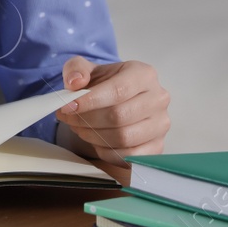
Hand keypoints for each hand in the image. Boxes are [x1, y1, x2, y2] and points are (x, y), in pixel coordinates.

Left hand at [54, 57, 169, 165]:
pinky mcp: (158, 146)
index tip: (67, 107)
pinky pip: (129, 156)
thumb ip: (76, 70)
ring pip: (124, 137)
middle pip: (119, 116)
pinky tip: (96, 141)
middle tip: (69, 119)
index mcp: (144, 74)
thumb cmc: (103, 85)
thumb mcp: (86, 70)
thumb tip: (75, 82)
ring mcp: (160, 124)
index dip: (89, 101)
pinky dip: (107, 152)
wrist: (115, 102)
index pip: (118, 90)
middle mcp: (158, 98)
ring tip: (79, 128)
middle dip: (87, 120)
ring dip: (94, 136)